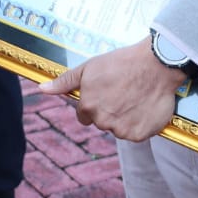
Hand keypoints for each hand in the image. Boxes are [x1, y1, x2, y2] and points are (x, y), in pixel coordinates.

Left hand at [39, 39, 186, 141]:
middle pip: (101, 122)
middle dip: (109, 111)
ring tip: (135, 97)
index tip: (107, 93)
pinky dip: (140, 124)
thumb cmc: (121, 62)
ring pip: (118, 129)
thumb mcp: (89, 68)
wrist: (155, 64)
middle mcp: (102, 121)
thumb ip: (65, 82)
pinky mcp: (140, 135)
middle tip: (122, 92)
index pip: (84, 115)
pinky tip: (144, 106)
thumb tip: (42, 89)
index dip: (95, 103)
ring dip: (125, 118)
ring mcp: (122, 130)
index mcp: (88, 107)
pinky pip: (136, 134)